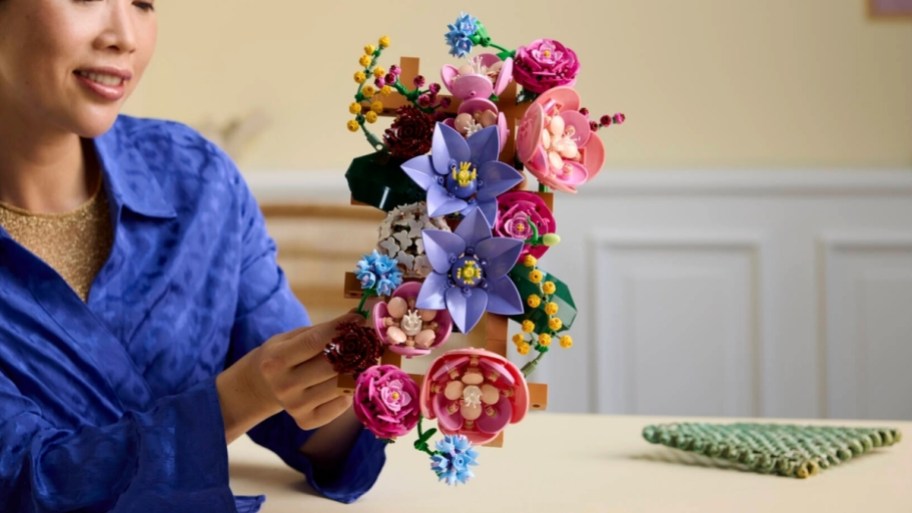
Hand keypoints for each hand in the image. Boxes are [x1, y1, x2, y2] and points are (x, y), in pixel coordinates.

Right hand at [217, 313, 361, 443]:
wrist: (264, 386)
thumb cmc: (285, 355)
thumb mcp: (294, 337)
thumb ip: (324, 329)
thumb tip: (358, 316)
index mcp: (276, 360)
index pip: (315, 342)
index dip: (340, 329)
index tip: (359, 319)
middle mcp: (283, 386)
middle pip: (331, 366)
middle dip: (353, 350)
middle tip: (366, 341)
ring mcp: (295, 406)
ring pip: (340, 386)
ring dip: (356, 371)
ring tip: (362, 360)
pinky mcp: (306, 421)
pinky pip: (340, 405)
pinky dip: (348, 391)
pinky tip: (346, 382)